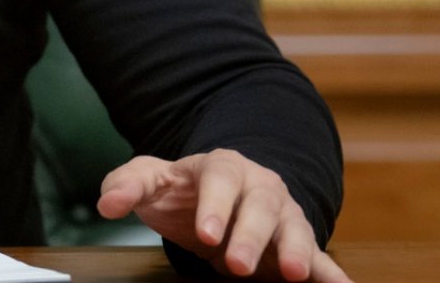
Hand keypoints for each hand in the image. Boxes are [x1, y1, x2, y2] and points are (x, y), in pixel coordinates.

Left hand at [97, 150, 350, 281]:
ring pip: (294, 229)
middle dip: (250, 234)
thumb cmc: (183, 190)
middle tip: (236, 263)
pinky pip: (321, 257)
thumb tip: (106, 203)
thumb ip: (127, 186)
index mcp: (222, 167)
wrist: (221, 196)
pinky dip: (333, 273)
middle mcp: (260, 187)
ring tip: (295, 274)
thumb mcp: (152, 181)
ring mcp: (283, 215)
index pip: (220, 178)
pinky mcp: (299, 244)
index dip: (214, 205)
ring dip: (297, 251)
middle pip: (259, 206)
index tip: (205, 232)